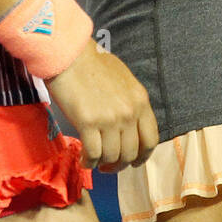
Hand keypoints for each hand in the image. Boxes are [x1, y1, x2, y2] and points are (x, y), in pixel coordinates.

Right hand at [46, 39, 158, 172]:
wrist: (71, 55)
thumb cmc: (94, 65)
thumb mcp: (124, 81)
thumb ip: (130, 103)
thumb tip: (128, 126)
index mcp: (140, 100)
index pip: (150, 139)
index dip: (142, 156)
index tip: (133, 161)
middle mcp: (129, 112)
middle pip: (131, 153)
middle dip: (119, 164)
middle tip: (109, 166)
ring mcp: (110, 118)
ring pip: (112, 157)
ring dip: (102, 163)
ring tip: (94, 160)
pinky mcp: (89, 123)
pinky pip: (93, 154)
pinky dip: (88, 161)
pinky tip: (84, 159)